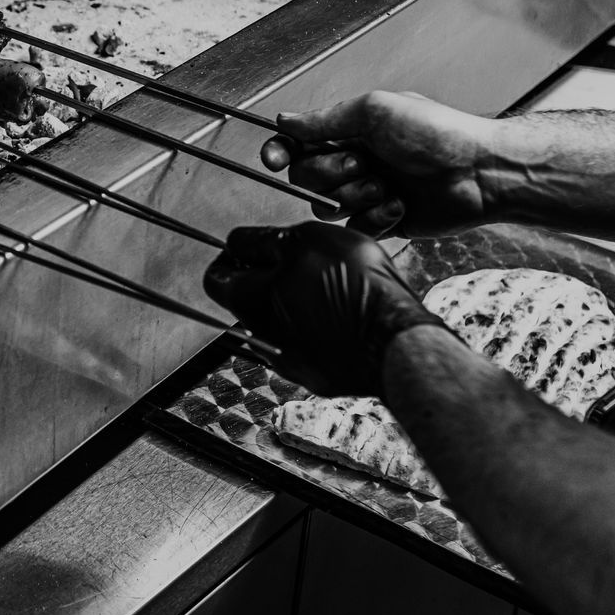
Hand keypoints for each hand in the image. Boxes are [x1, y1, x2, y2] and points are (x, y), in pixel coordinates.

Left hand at [202, 221, 446, 396]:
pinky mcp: (317, 375)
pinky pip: (307, 344)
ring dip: (295, 301)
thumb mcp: (307, 240)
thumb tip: (238, 244)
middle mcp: (259, 337)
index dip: (233, 256)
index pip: (216, 277)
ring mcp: (288, 361)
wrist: (397, 343)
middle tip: (301, 261)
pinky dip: (318, 326)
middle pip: (249, 300)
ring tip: (330, 285)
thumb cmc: (352, 285)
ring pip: (280, 322)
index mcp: (248, 301)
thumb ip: (266, 241)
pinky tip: (345, 313)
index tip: (254, 246)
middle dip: (268, 276)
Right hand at [262, 91, 502, 236]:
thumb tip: (285, 121)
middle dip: (331, 172)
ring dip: (355, 196)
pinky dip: (376, 217)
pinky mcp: (382, 221)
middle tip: (364, 162)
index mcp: (351, 129)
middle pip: (305, 176)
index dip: (280, 150)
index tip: (273, 158)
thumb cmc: (439, 133)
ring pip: (327, 206)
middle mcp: (355, 160)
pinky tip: (400, 205)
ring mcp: (367, 192)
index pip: (297, 141)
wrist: (480, 173)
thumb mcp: (375, 111)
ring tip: (388, 186)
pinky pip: (355, 228)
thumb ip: (325, 119)